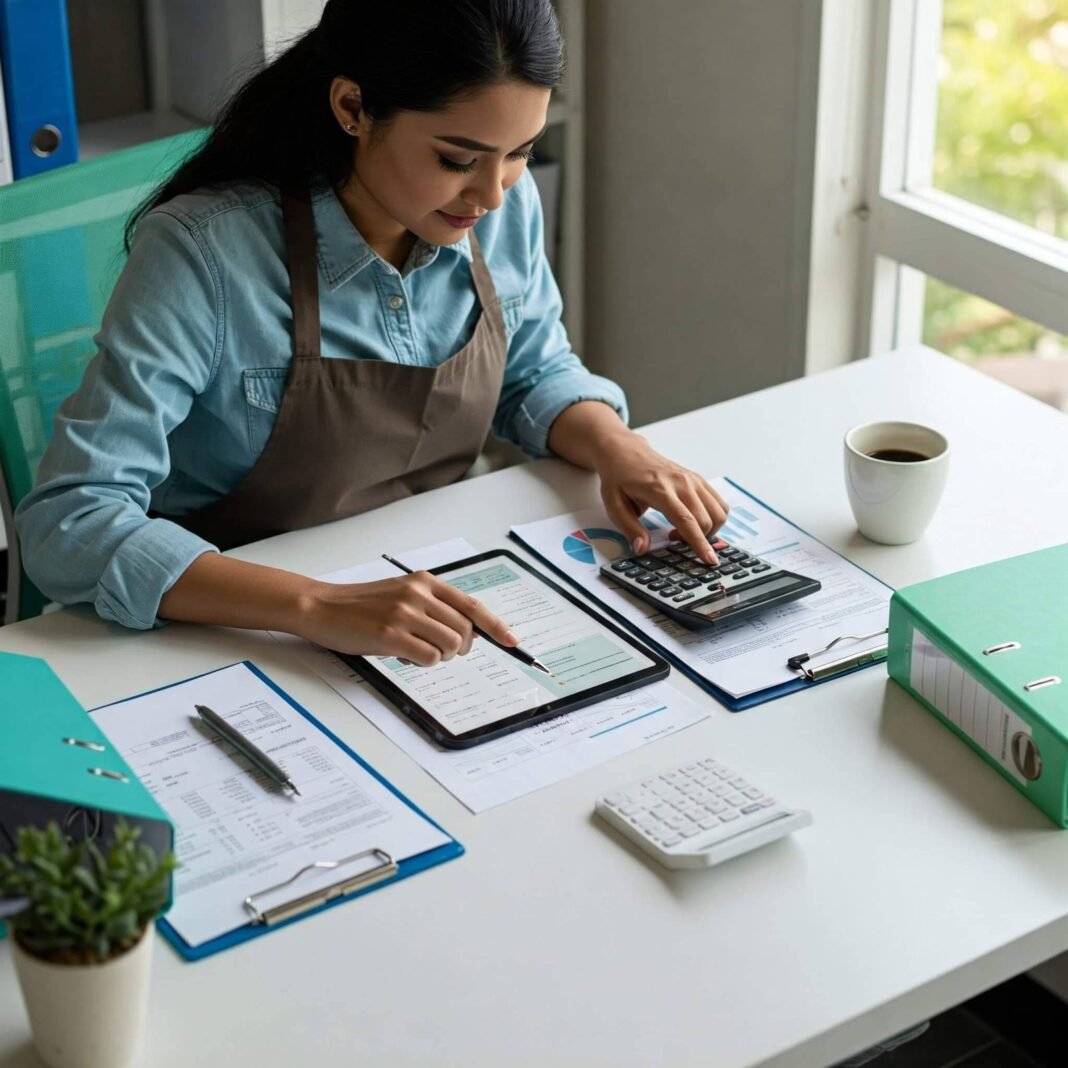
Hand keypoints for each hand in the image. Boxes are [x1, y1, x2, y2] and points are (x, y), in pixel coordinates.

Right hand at [297, 572, 517, 665]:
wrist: (321, 606)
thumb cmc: (361, 606)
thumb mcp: (402, 595)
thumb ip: (432, 608)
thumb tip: (466, 634)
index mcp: (425, 582)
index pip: (472, 605)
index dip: (496, 626)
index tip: (513, 641)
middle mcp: (418, 594)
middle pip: (465, 630)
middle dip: (460, 649)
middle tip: (442, 653)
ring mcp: (404, 613)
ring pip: (449, 646)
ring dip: (440, 657)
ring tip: (417, 652)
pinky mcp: (390, 634)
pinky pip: (428, 658)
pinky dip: (423, 663)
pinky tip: (405, 657)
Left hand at [593, 432, 728, 564]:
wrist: (625, 453)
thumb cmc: (619, 479)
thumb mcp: (614, 506)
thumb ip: (630, 529)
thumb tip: (642, 549)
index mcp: (660, 490)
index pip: (686, 520)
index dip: (699, 542)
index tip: (709, 560)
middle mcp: (682, 482)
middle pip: (705, 519)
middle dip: (698, 539)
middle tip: (673, 538)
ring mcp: (693, 479)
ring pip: (718, 512)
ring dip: (708, 529)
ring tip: (684, 530)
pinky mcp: (698, 479)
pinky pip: (719, 503)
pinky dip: (713, 518)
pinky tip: (693, 520)